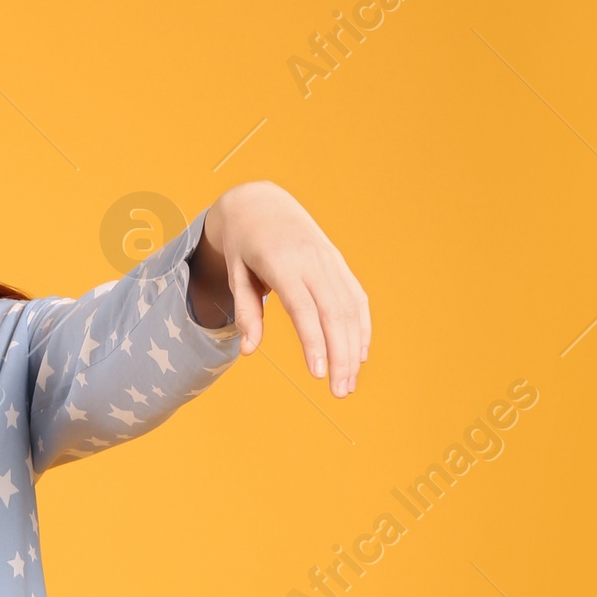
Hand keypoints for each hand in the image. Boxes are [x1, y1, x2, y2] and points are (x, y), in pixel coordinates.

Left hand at [189, 182, 370, 396]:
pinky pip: (356, 298)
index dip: (314, 342)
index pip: (304, 309)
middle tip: (340, 392)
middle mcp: (312, 261)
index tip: (318, 374)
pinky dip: (361, 327)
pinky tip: (360, 356)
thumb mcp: (235, 274)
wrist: (262, 204)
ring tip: (349, 384)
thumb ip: (244, 311)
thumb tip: (248, 351)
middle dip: (340, 355)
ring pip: (349, 308)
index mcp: (283, 263)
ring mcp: (330, 261)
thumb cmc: (243, 246)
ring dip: (353, 348)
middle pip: (333, 313)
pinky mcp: (339, 263)